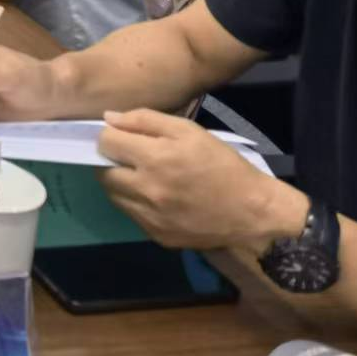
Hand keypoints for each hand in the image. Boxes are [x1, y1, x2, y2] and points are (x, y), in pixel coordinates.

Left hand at [97, 109, 308, 249]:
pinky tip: (157, 197)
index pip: (106, 143)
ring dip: (120, 183)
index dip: (111, 136)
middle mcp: (146, 191)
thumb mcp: (189, 131)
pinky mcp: (156, 236)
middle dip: (111, 161)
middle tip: (132, 157)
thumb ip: (145, 120)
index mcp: (154, 159)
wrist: (253, 211)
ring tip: (144, 176)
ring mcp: (150, 218)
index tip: (122, 136)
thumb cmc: (222, 164)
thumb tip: (109, 119)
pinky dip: (136, 203)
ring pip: (113, 195)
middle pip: (102, 172)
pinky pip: (131, 214)